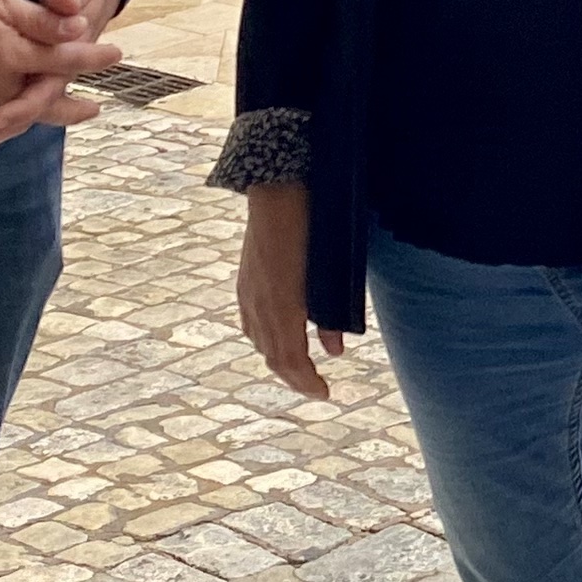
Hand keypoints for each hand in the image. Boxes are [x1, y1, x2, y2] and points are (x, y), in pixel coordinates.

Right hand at [0, 0, 120, 151]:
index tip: (116, 55)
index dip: (92, 57)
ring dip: (31, 115)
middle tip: (93, 109)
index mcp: (10, 55)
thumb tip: (78, 25)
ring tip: (50, 113)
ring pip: (7, 113)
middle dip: (68, 107)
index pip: (63, 60)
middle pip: (39, 101)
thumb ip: (37, 18)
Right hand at [237, 183, 345, 398]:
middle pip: (273, 356)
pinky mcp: (245, 280)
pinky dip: (265, 338)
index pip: (291, 360)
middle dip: (295, 377)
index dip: (307, 382)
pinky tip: (274, 336)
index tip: (326, 394)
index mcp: (282, 306)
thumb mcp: (332, 272)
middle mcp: (259, 305)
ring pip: (259, 340)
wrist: (278, 187)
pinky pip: (250, 322)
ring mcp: (248, 292)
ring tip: (299, 368)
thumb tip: (336, 349)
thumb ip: (332, 313)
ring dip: (279, 359)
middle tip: (315, 388)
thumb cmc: (314, 225)